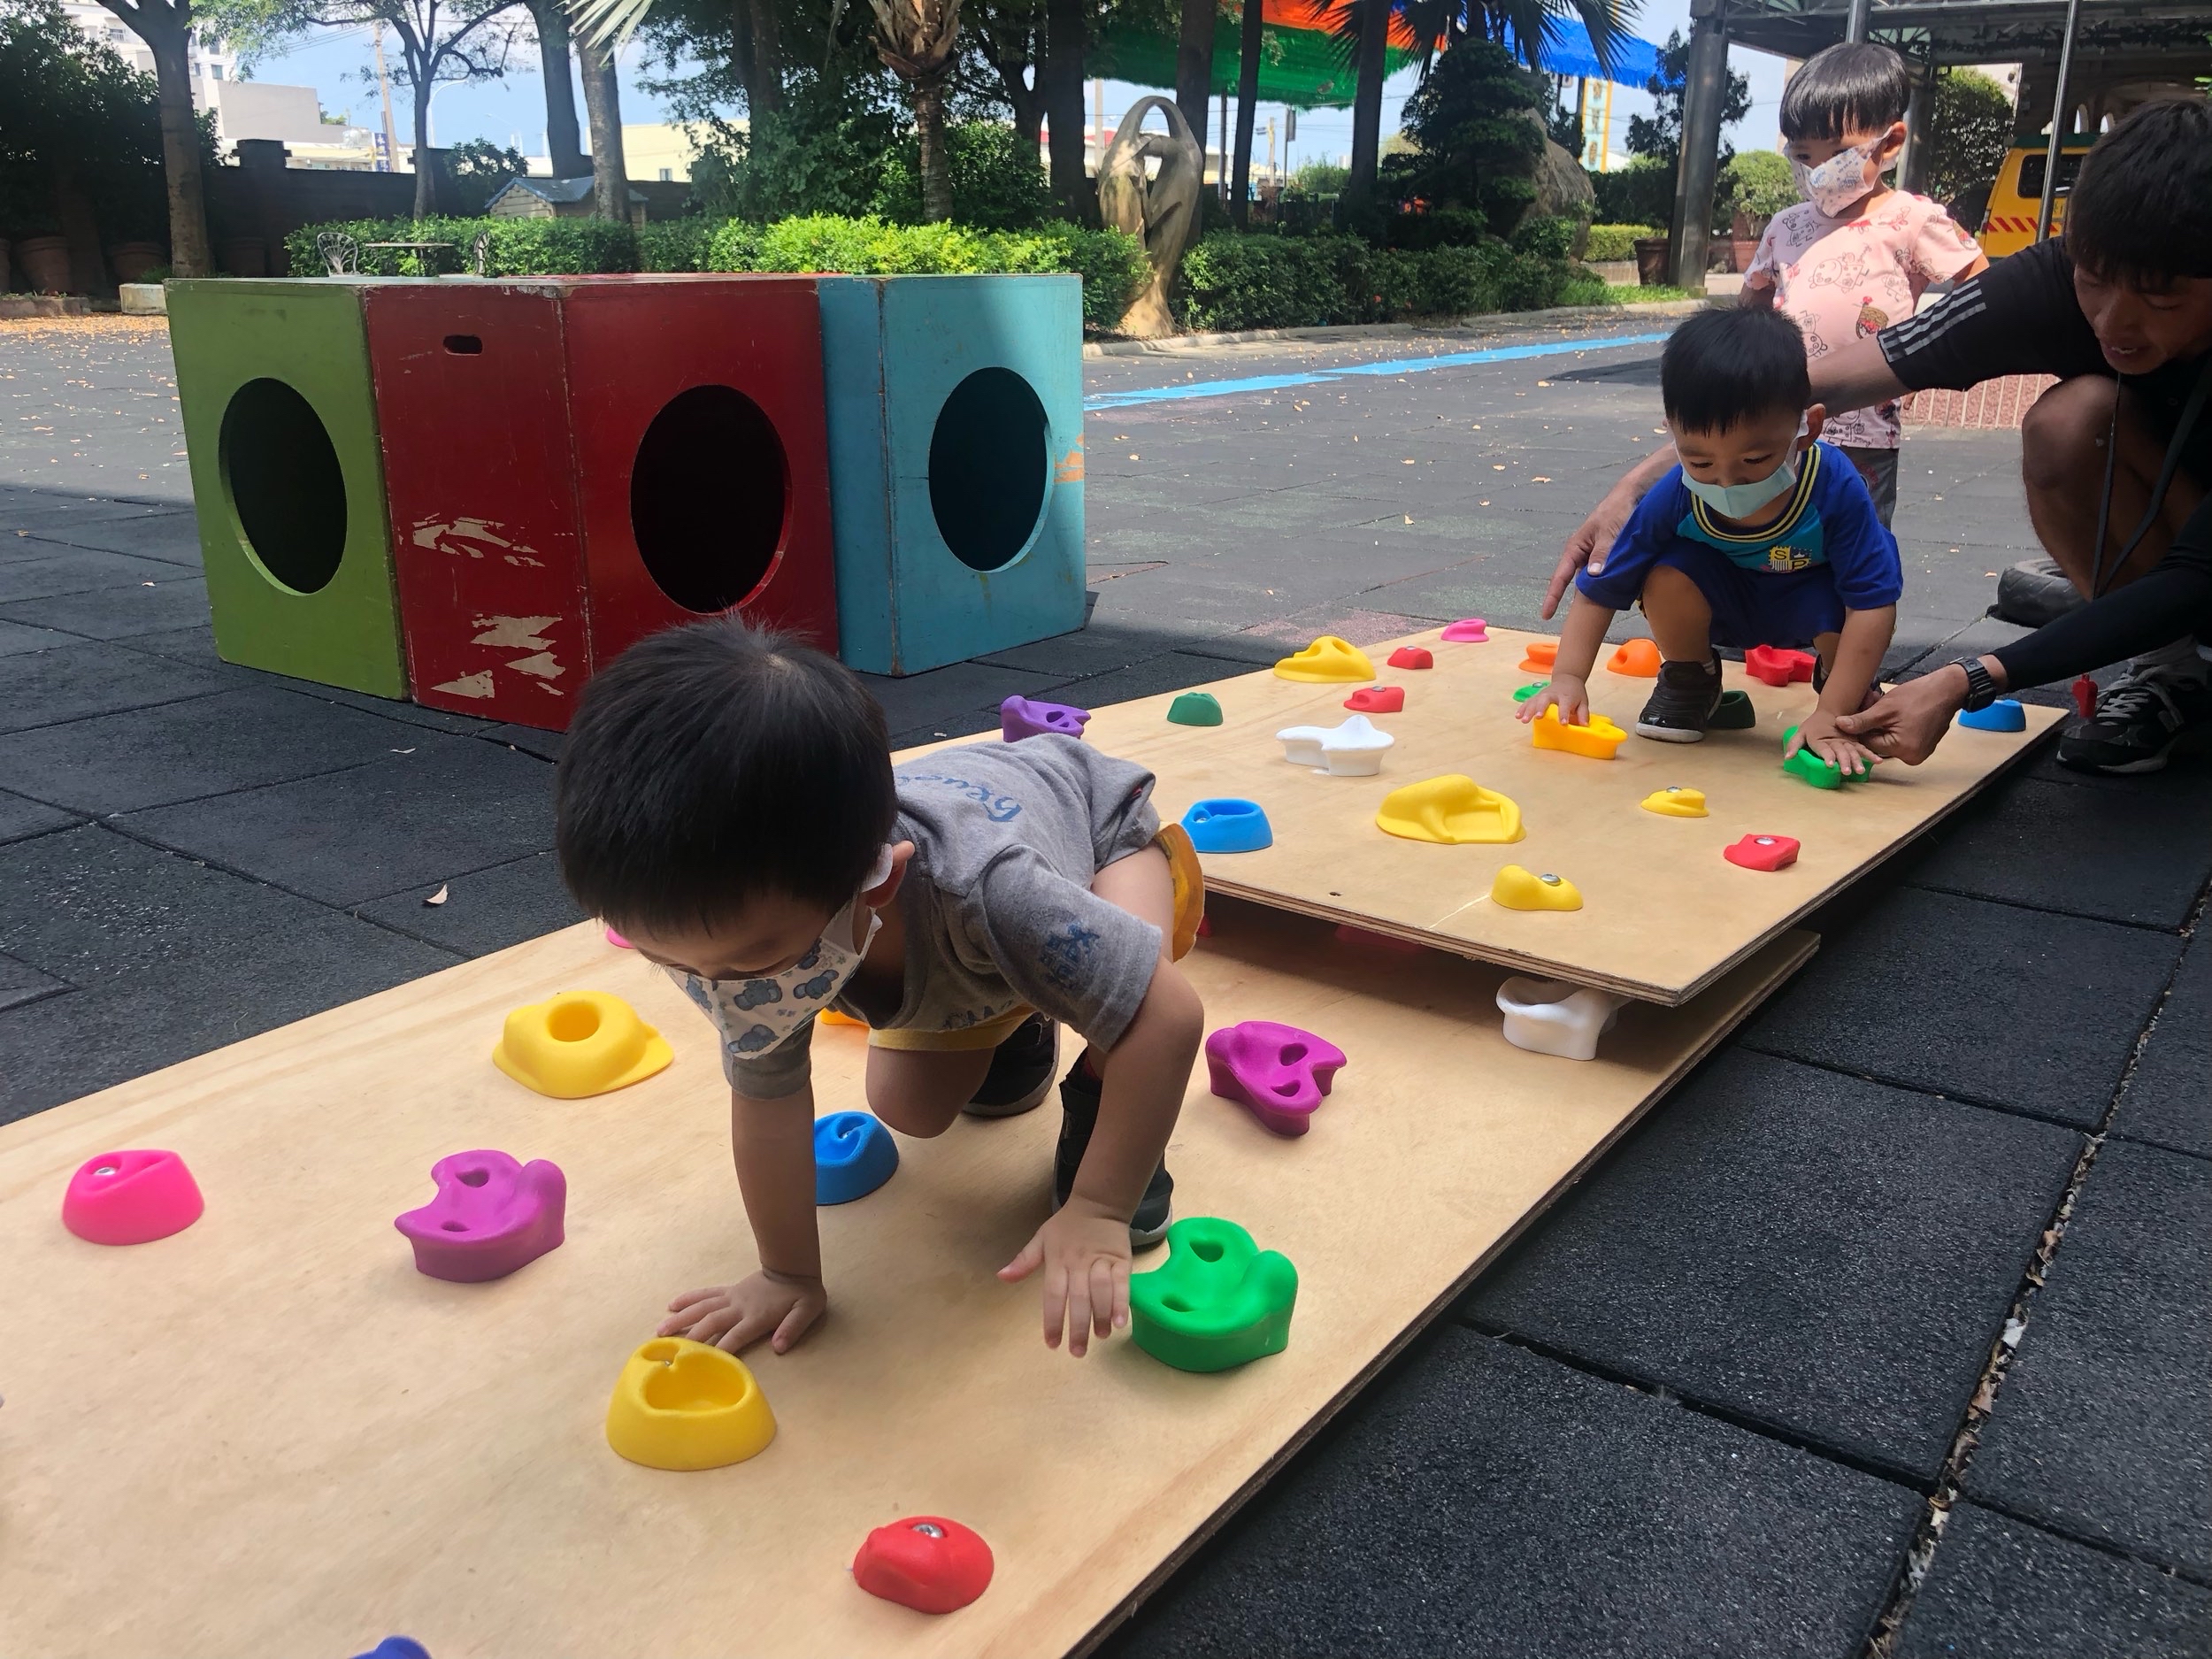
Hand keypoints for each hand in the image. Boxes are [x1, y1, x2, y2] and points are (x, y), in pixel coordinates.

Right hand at [658, 1268, 826, 1354]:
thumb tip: (778, 1347)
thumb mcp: (807, 1311)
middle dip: (690, 1336)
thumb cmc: (802, 1294)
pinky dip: (688, 1298)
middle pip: (710, 1322)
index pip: (734, 1337)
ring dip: (681, 1318)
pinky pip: (705, 1293)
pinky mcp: (729, 1290)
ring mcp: (731, 1297)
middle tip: (668, 1350)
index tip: (700, 1364)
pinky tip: (672, 1305)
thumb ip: (793, 1328)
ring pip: (701, 1307)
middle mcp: (738, 1307)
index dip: (718, 1350)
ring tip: (660, 1330)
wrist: (794, 1267)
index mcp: (756, 1317)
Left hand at [998, 1198, 1132, 1357]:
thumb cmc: (1067, 1226)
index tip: (1052, 1344)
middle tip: (1077, 1352)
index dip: (1053, 1320)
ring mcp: (1101, 1261)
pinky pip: (1122, 1283)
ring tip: (1100, 1337)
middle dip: (1078, 1327)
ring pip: (1101, 1292)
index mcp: (1057, 1260)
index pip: (1053, 1294)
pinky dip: (1122, 1303)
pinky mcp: (1121, 1260)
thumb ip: (1024, 1261)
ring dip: (1101, 1316)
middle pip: (1078, 1298)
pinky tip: (1121, 1322)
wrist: (1099, 1204)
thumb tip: (1001, 1277)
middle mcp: (1079, 1263)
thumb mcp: (1041, 1239)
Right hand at [1518, 673, 1589, 726]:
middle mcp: (1553, 694)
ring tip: (1523, 720)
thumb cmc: (1575, 693)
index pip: (1565, 705)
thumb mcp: (1583, 702)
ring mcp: (1543, 694)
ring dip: (1528, 710)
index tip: (1563, 723)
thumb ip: (1583, 714)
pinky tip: (1517, 716)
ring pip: (1534, 701)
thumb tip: (1584, 725)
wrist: (1567, 678)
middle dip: (1541, 708)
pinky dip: (1522, 708)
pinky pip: (1528, 701)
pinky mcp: (1536, 696)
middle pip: (1545, 700)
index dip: (1564, 714)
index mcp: (1566, 696)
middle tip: (1538, 717)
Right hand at [1543, 493, 1630, 618]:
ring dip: (1593, 594)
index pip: (1560, 577)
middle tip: (1575, 622)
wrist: (1631, 498)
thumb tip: (1593, 575)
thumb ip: (1602, 553)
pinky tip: (1613, 596)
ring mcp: (1593, 558)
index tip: (1546, 615)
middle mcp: (1581, 555)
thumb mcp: (1609, 532)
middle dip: (1574, 601)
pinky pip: (1603, 576)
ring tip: (1596, 613)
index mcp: (1575, 548)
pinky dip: (1606, 585)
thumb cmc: (1616, 511)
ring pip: (1590, 581)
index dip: (1553, 597)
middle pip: (1573, 583)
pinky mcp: (1606, 559)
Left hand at [1785, 709, 1878, 776]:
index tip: (1830, 765)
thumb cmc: (1813, 726)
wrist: (1831, 711)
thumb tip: (1788, 758)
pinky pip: (1863, 749)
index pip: (1824, 749)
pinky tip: (1878, 761)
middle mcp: (1834, 742)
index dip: (1827, 757)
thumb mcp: (1801, 733)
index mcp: (1820, 740)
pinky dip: (1870, 755)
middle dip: (1844, 762)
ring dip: (1857, 761)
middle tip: (1847, 772)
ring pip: (1852, 752)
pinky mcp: (1855, 743)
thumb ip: (1794, 745)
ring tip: (1860, 770)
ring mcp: (1846, 742)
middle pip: (1840, 752)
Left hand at [1832, 668, 1965, 765]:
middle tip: (1869, 700)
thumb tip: (1838, 726)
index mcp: (1902, 750)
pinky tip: (1891, 707)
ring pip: (1888, 737)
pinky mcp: (1923, 744)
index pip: (1869, 743)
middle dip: (1871, 721)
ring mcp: (1919, 752)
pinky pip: (1901, 736)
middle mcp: (1911, 757)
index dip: (1860, 726)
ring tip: (1878, 700)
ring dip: (1881, 720)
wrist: (1948, 689)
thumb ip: (1861, 720)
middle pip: (1879, 741)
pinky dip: (1893, 723)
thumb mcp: (1885, 708)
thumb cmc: (1918, 696)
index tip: (1858, 708)